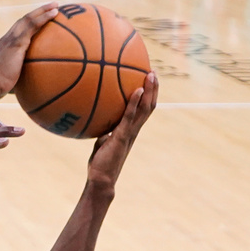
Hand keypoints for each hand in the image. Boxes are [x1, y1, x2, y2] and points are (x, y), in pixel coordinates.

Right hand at [0, 2, 58, 99]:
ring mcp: (10, 40)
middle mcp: (6, 40)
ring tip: (56, 5)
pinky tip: (55, 13)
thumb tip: (31, 88)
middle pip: (23, 21)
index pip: (17, 31)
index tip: (40, 20)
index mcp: (4, 47)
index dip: (29, 24)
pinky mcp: (16, 43)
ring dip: (43, 10)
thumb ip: (20, 80)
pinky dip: (44, 17)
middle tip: (52, 6)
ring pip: (28, 19)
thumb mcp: (10, 82)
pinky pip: (32, 26)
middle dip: (37, 12)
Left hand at [87, 72, 156, 189]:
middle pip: (149, 106)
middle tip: (153, 72)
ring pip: (144, 109)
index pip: (143, 110)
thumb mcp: (101, 142)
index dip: (148, 96)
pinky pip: (130, 117)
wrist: (101, 179)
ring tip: (150, 75)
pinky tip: (136, 90)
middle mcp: (134, 130)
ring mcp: (130, 133)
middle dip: (153, 89)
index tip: (147, 80)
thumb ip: (104, 130)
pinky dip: (134, 103)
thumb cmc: (100, 163)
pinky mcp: (122, 136)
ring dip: (149, 91)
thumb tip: (96, 118)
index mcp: (130, 130)